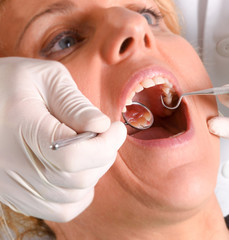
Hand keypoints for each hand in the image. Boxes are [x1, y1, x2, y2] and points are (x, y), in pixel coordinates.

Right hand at [0, 57, 125, 221]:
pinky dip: (79, 194)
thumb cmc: (12, 82)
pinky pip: (59, 210)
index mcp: (19, 126)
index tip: (115, 128)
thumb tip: (102, 126)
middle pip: (76, 178)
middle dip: (104, 155)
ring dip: (94, 173)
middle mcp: (11, 164)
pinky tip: (79, 171)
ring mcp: (10, 184)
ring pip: (71, 196)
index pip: (71, 156)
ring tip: (92, 149)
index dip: (105, 145)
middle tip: (107, 135)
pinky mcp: (14, 193)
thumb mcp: (45, 78)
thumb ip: (74, 103)